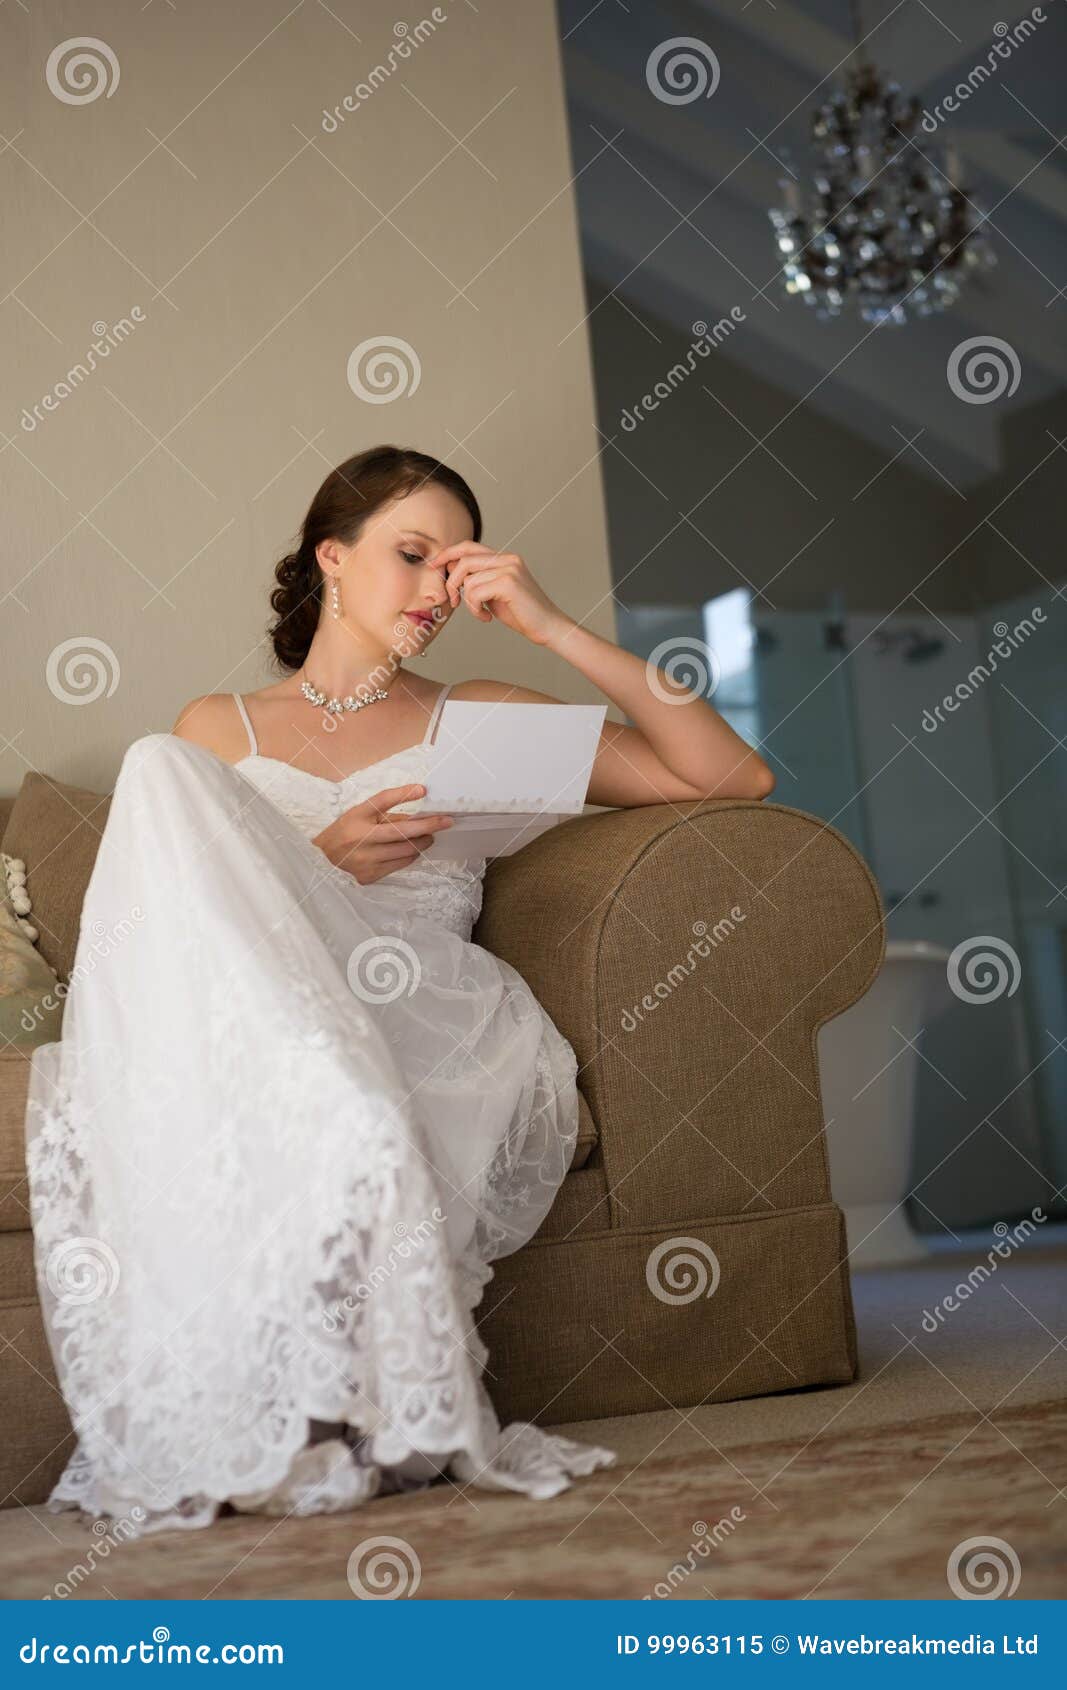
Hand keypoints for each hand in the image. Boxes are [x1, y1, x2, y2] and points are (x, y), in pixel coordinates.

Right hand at [311, 784, 453, 882]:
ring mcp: (365, 859)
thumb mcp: (361, 814)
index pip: (381, 801)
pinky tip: (413, 850)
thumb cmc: (347, 831)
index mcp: (356, 817)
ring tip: (429, 836)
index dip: (403, 794)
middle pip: (401, 831)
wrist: (323, 859)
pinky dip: (410, 855)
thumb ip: (387, 812)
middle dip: (428, 826)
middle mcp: (360, 838)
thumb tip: (418, 812)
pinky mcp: (369, 875)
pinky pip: (400, 864)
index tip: (423, 789)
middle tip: (445, 821)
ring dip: (422, 842)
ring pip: (405, 851)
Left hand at [429, 542, 572, 646]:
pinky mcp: (508, 583)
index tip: (434, 566)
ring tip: (481, 613)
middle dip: (451, 581)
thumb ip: (478, 580)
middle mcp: (508, 558)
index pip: (469, 547)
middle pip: (464, 559)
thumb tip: (451, 571)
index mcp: (505, 558)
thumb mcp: (494, 593)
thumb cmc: (522, 614)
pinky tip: (487, 617)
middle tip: (453, 601)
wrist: (548, 627)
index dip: (448, 554)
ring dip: (468, 602)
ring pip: (468, 579)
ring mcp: (509, 569)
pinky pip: (475, 592)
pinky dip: (475, 609)